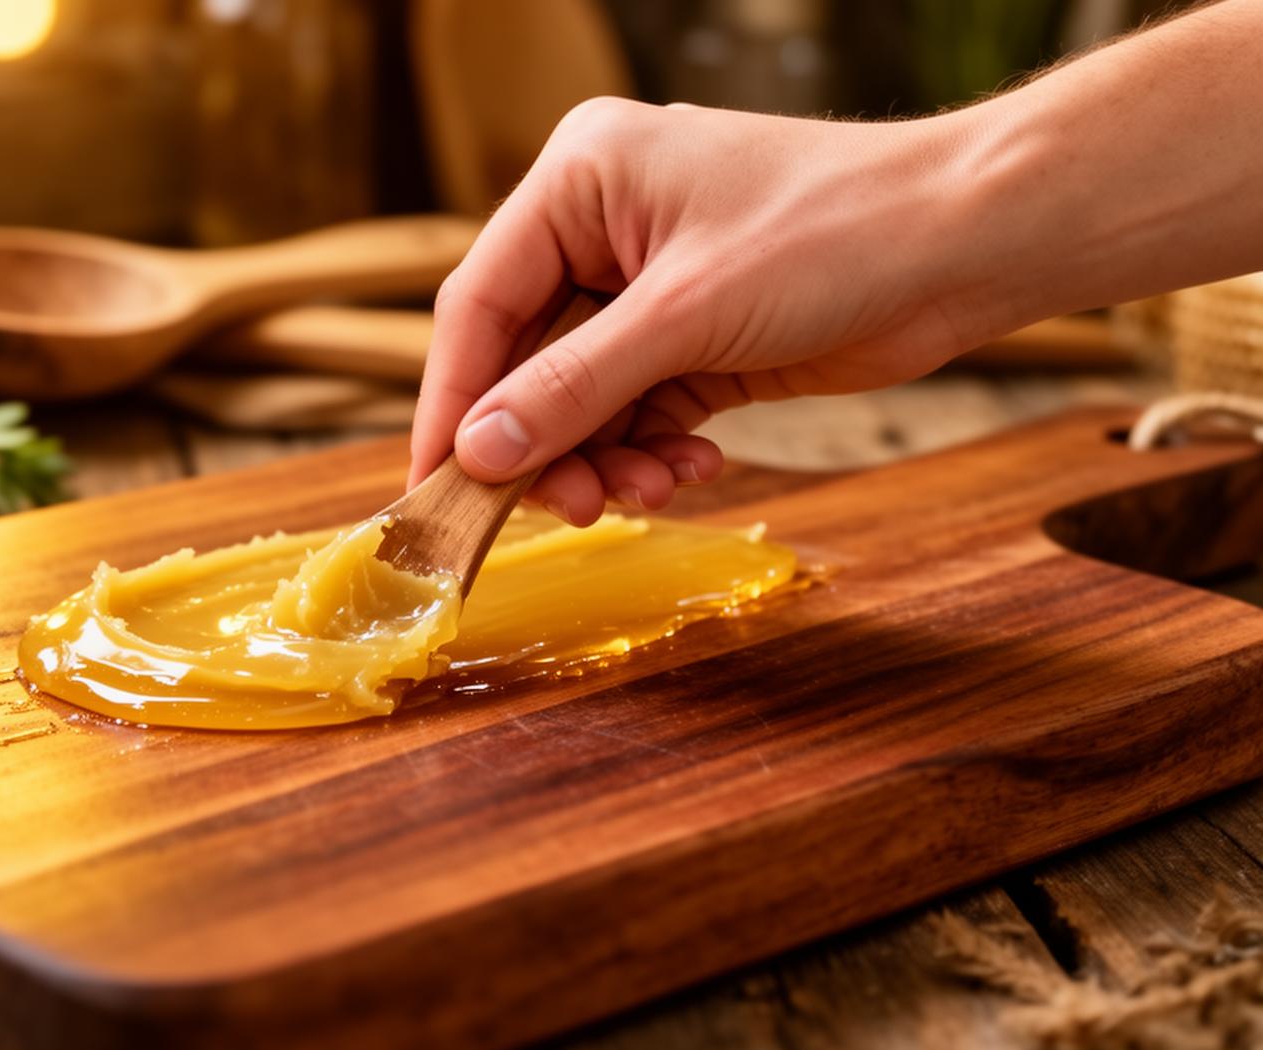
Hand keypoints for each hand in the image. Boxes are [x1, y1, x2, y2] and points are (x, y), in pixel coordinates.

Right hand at [410, 97, 999, 523]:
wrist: (972, 245)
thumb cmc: (837, 233)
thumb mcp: (688, 315)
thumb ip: (574, 387)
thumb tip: (480, 453)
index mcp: (581, 180)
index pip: (480, 301)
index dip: (454, 399)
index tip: (438, 484)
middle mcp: (601, 227)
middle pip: (526, 359)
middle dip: (545, 441)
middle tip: (568, 508)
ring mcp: (649, 285)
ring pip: (580, 396)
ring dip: (603, 456)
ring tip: (645, 493)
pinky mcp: (695, 337)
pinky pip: (636, 409)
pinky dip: (649, 450)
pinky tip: (687, 469)